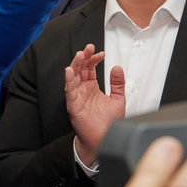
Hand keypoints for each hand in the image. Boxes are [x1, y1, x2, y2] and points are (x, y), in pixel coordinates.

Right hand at [64, 44, 124, 165]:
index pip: (90, 69)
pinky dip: (69, 80)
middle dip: (84, 58)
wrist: (103, 139)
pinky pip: (69, 91)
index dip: (94, 59)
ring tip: (79, 55)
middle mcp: (83, 90)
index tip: (101, 53)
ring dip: (75, 65)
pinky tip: (69, 71)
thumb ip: (117, 83)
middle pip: (80, 70)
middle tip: (88, 48)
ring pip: (73, 77)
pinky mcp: (73, 105)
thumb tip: (117, 68)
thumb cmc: (108, 122)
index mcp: (92, 87)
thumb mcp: (118, 99)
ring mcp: (77, 97)